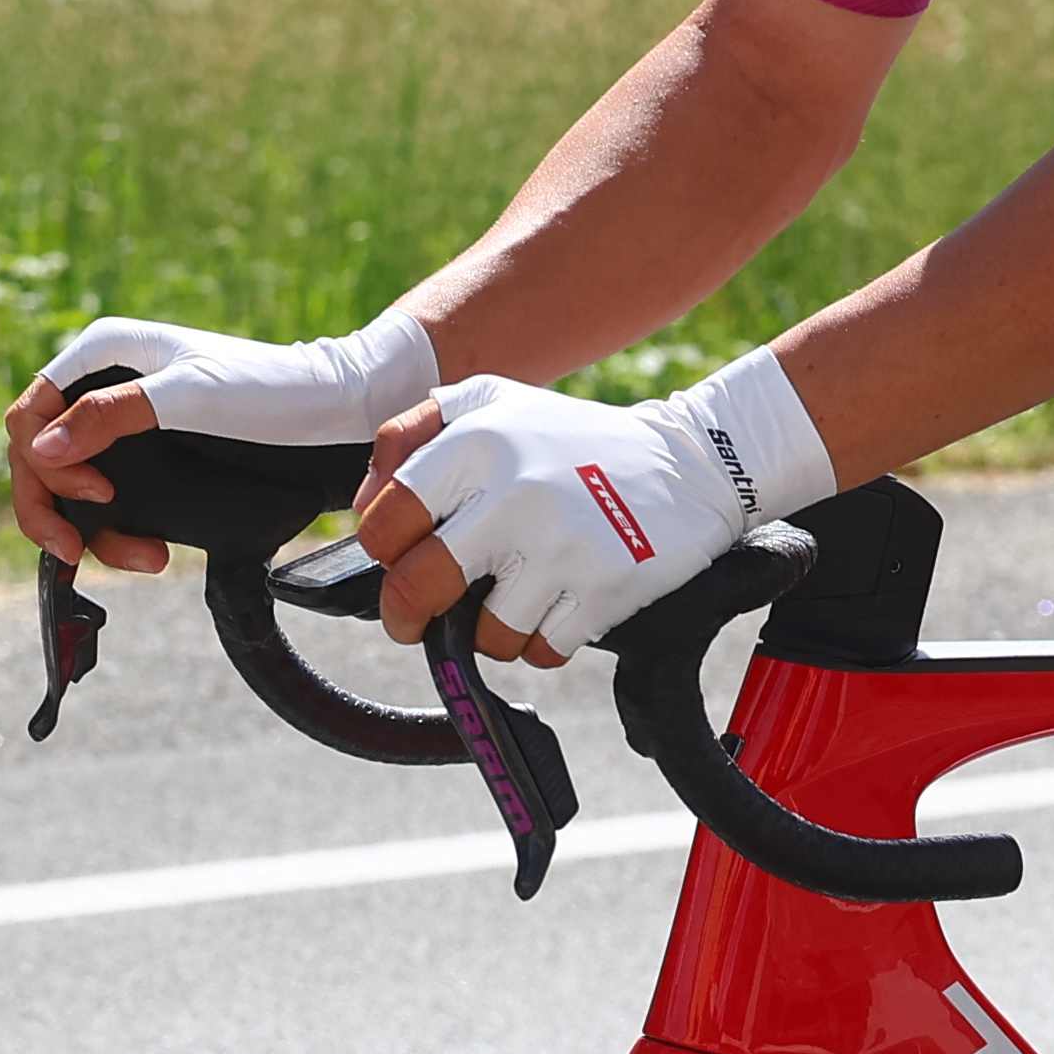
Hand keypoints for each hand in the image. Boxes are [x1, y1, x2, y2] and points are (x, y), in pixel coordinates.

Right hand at [10, 306, 434, 571]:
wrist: (333, 407)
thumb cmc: (267, 389)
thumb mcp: (190, 397)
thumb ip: (112, 415)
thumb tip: (40, 448)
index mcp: (102, 354)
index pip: (30, 414)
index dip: (41, 463)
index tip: (94, 494)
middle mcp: (104, 386)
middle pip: (39, 458)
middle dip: (54, 507)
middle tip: (80, 549)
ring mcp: (125, 424)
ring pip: (70, 488)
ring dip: (91, 531)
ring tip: (145, 559)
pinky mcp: (150, 459)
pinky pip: (108, 503)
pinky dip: (118, 535)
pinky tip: (154, 554)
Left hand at [356, 358, 831, 653]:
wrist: (690, 463)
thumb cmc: (570, 439)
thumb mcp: (492, 403)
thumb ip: (413, 436)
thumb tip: (364, 507)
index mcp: (477, 441)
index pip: (385, 522)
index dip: (382, 553)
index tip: (399, 559)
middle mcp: (514, 491)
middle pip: (419, 587)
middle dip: (407, 615)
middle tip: (415, 617)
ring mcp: (562, 544)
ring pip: (484, 633)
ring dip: (491, 629)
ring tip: (515, 595)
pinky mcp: (604, 587)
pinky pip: (541, 650)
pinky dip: (543, 639)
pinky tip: (560, 602)